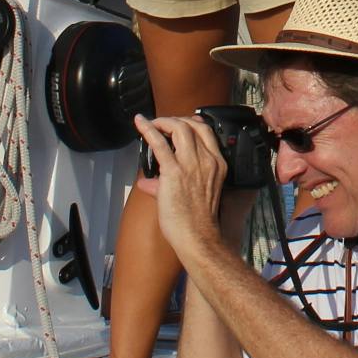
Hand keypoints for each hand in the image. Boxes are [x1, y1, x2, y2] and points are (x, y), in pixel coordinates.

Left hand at [134, 113, 227, 265]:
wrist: (198, 237)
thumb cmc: (197, 222)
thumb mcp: (197, 195)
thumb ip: (172, 184)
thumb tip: (147, 182)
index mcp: (217, 164)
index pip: (206, 131)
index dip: (191, 122)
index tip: (179, 122)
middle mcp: (207, 160)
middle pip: (192, 125)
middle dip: (175, 119)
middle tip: (162, 123)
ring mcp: (191, 164)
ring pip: (179, 128)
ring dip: (163, 122)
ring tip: (151, 124)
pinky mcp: (174, 172)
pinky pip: (159, 143)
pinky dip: (148, 130)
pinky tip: (140, 123)